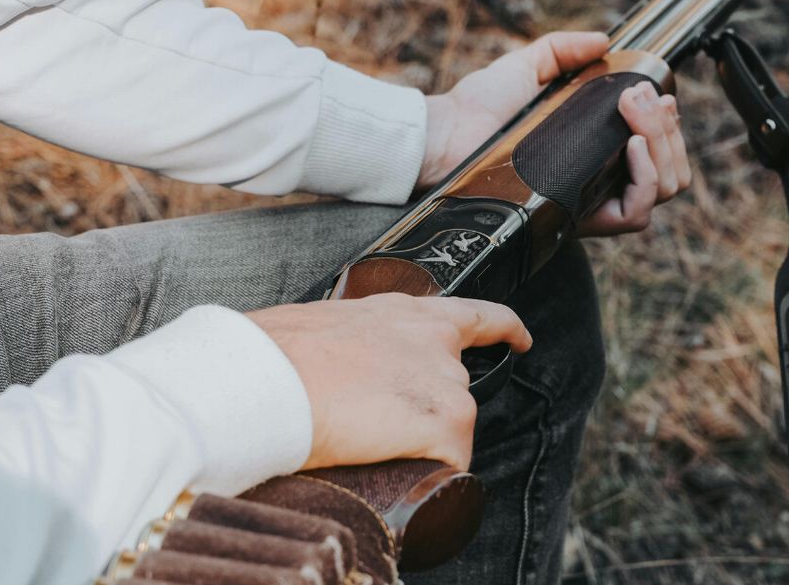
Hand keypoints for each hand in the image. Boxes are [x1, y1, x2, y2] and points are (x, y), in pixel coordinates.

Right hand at [245, 294, 531, 470]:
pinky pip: (455, 460)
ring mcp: (445, 380)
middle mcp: (433, 341)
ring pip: (453, 426)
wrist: (268, 379)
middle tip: (387, 430)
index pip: (473, 314)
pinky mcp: (446, 420)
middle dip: (430, 412)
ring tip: (373, 451)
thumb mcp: (318, 329)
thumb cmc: (271, 356)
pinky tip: (403, 475)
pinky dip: (433, 473)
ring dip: (425, 444)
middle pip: (455, 387)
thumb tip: (325, 367)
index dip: (504, 328)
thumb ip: (342, 341)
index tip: (519, 339)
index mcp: (401, 314)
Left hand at [422, 31, 690, 236]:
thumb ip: (562, 50)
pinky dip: (646, 175)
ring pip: (661, 190)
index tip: (658, 95)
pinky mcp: (576, 217)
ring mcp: (589, 204)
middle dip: (668, 131)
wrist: (446, 135)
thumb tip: (605, 41)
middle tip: (643, 98)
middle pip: (668, 174)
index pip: (656, 156)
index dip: (668, 128)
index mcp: (592, 156)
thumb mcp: (526, 68)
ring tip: (636, 113)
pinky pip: (634, 213)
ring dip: (662, 145)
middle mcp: (596, 185)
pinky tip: (631, 142)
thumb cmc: (476, 109)